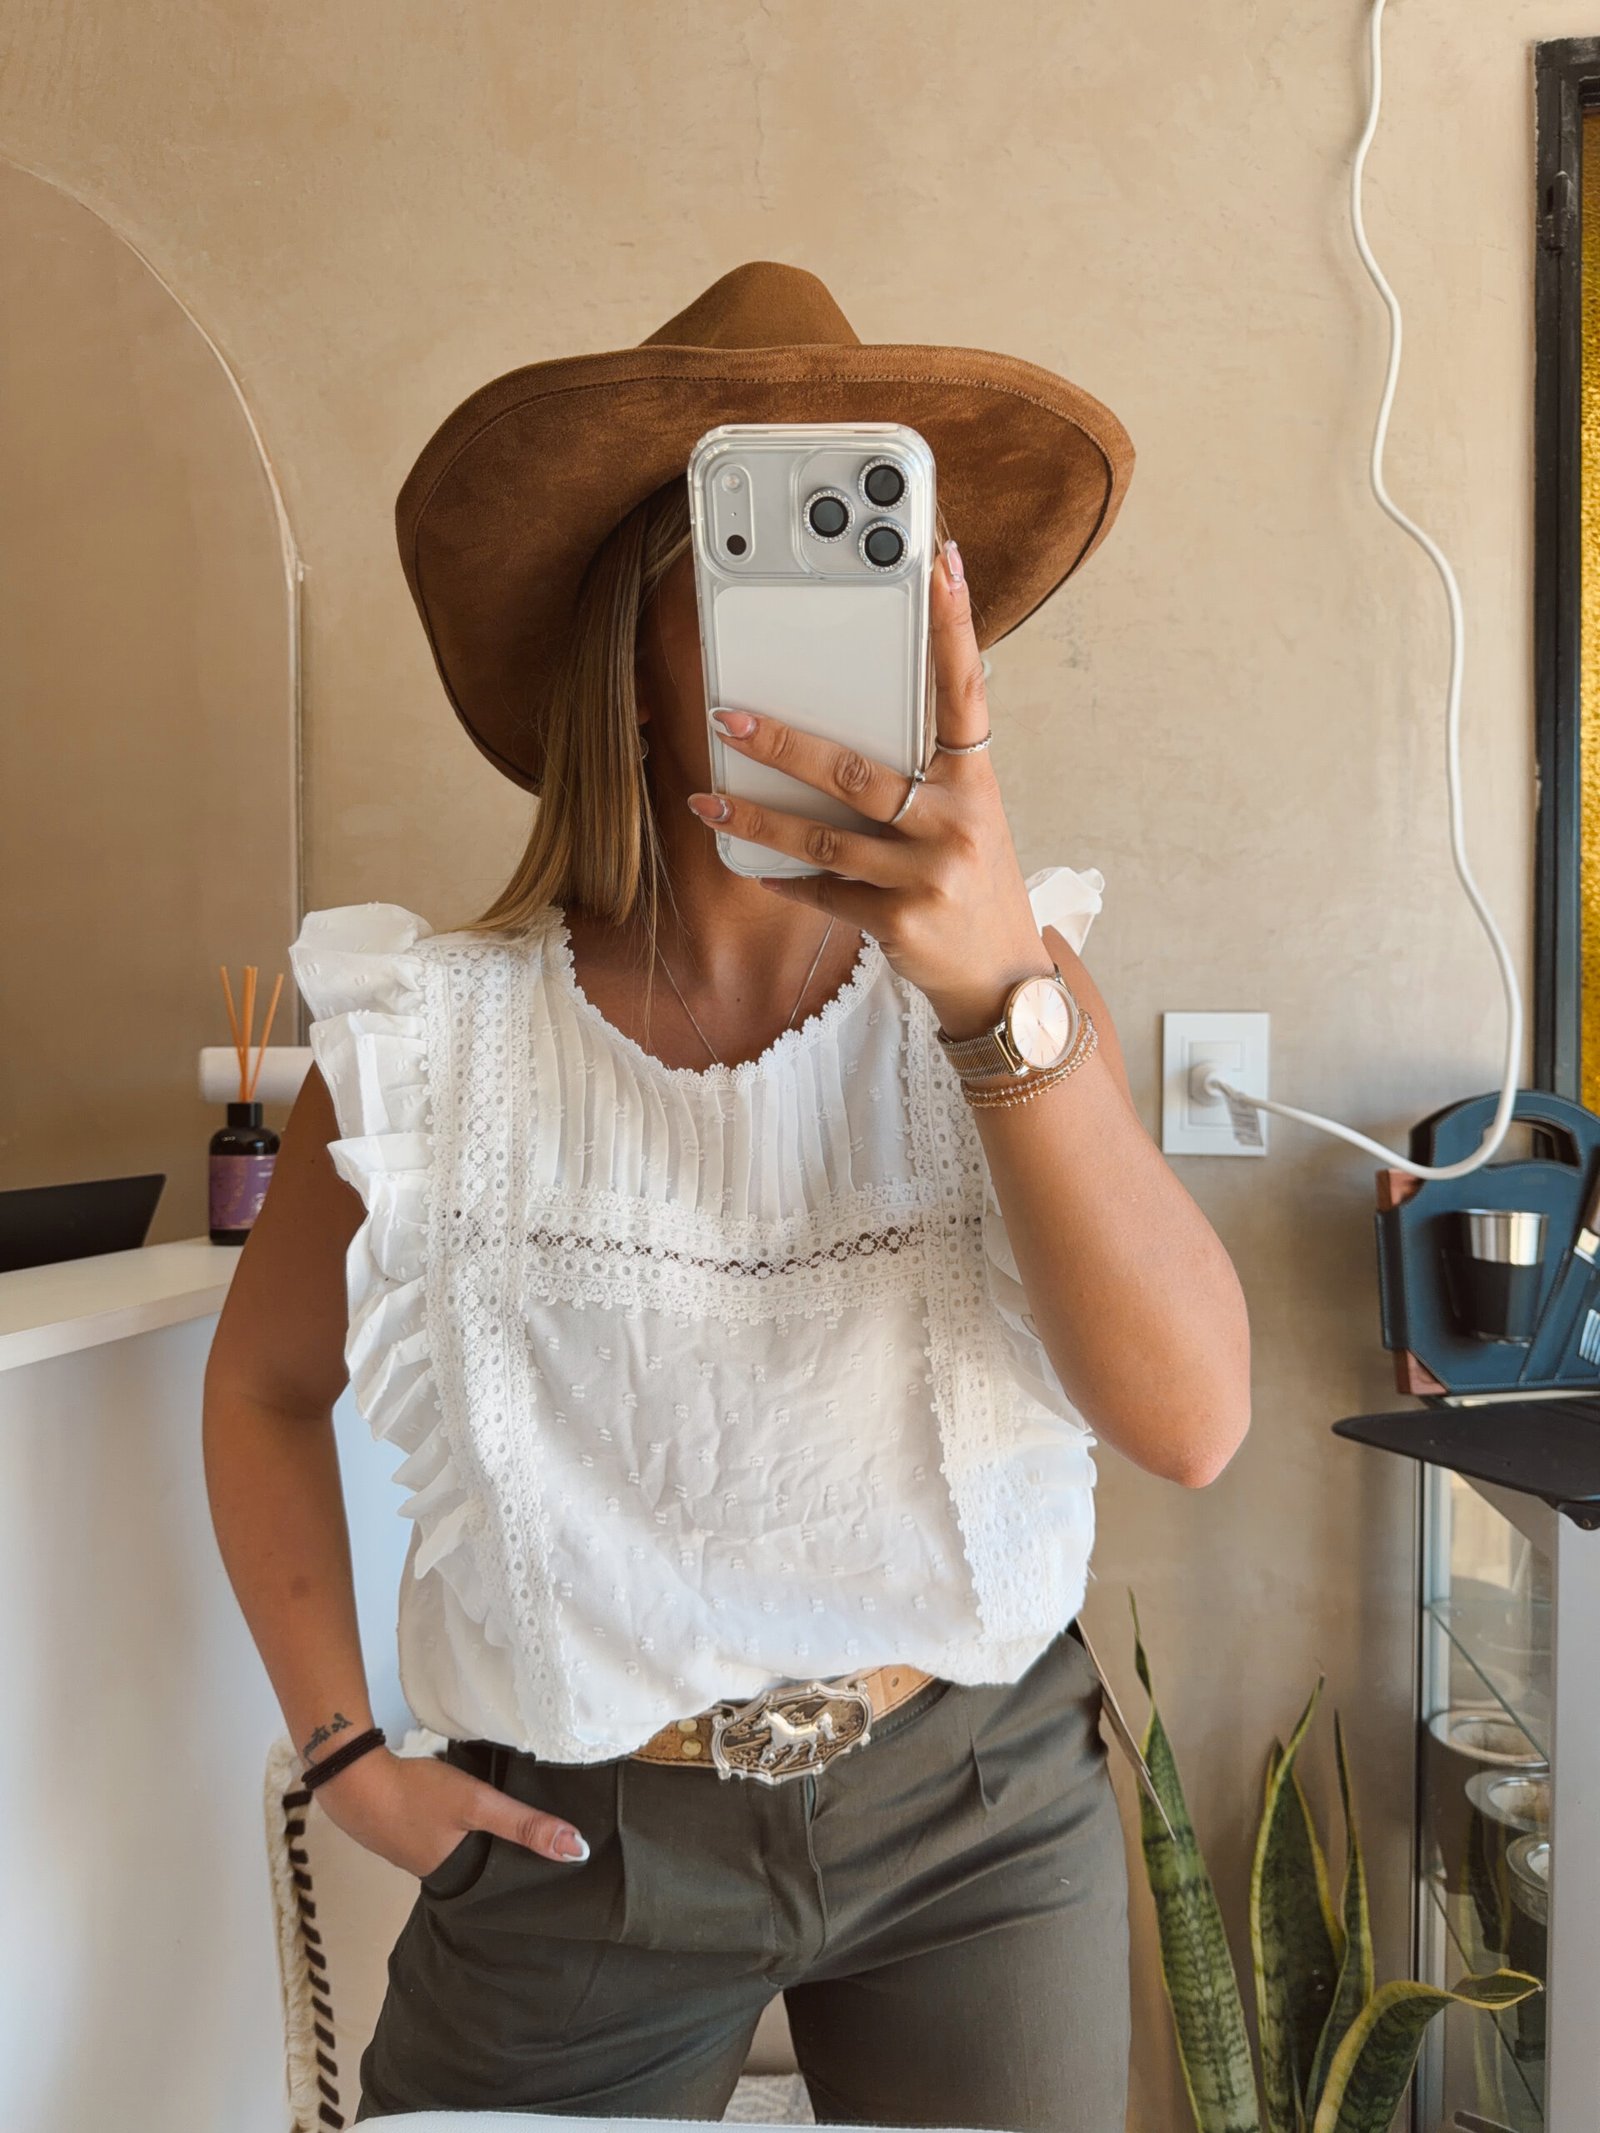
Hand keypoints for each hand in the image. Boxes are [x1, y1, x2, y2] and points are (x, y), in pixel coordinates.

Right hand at [307, 1745, 588, 1877]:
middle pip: (477, 1864)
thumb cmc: (418, 1796)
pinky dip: (455, 1824)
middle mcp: (431, 1871)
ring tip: (511, 1823)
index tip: (553, 1865)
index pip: (497, 1882)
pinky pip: (438, 1832)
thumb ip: (524, 1824)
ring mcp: (411, 1850)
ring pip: (457, 1847)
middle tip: (539, 1838)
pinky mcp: (399, 1828)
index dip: (522, 1872)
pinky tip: (465, 1809)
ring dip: (478, 1837)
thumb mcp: (478, 1804)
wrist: (352, 1778)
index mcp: (452, 1875)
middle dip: (502, 1854)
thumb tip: (576, 1850)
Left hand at [685, 540, 1056, 1040]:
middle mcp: (959, 819)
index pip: (964, 688)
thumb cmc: (970, 878)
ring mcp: (932, 873)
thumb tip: (842, 720)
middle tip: (726, 717)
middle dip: (783, 745)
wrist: (1000, 977)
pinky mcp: (903, 921)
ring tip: (707, 801)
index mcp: (974, 778)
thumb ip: (922, 770)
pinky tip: (756, 867)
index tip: (937, 560)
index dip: (952, 623)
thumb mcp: (965, 815)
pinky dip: (787, 879)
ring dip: (757, 820)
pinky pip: (826, 891)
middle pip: (858, 771)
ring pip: (825, 838)